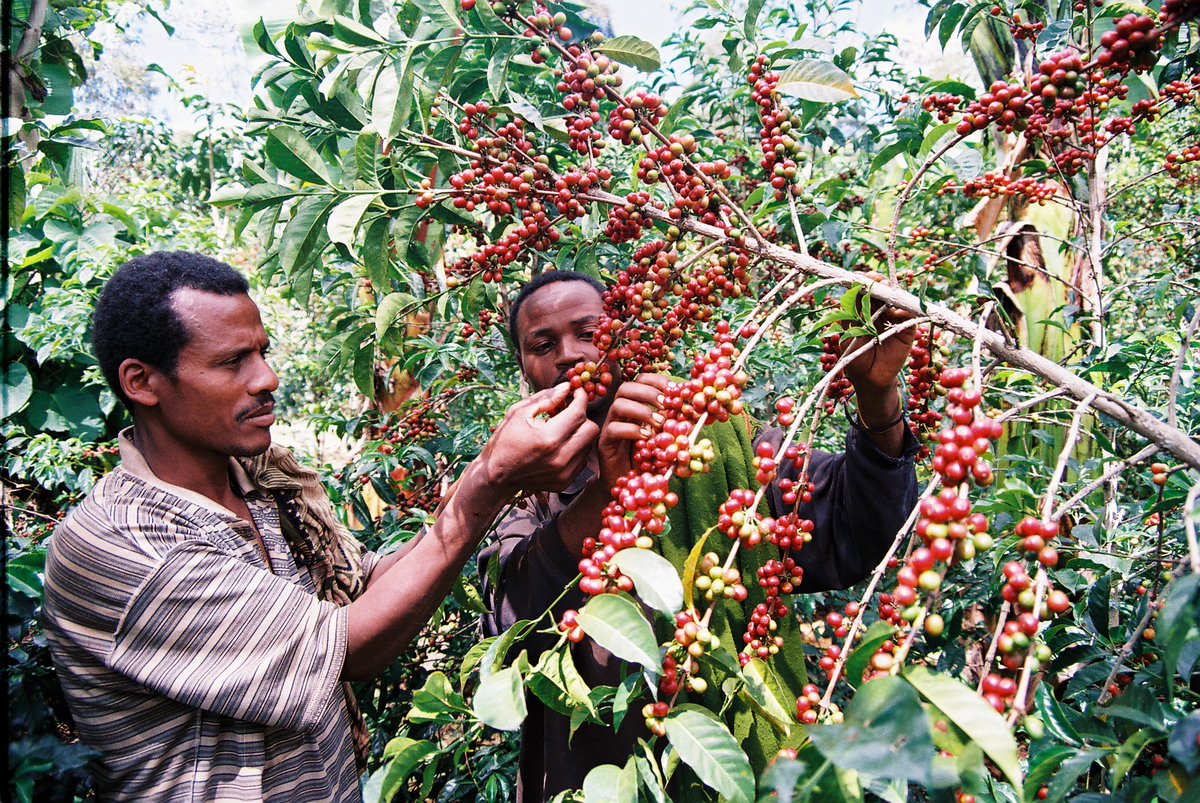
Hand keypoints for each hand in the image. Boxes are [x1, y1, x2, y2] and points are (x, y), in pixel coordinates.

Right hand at [479, 384, 598, 493]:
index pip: (578, 413)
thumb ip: (546, 398)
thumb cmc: (505, 440)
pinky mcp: (564, 482)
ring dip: (579, 433)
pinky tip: (559, 446)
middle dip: (582, 417)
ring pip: (589, 445)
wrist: (496, 476)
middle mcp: (560, 457)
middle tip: (568, 412)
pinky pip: (582, 460)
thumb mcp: (519, 413)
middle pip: (591, 430)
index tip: (578, 392)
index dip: (581, 398)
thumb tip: (567, 387)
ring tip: (561, 430)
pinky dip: (575, 450)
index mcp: (548, 438)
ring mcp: (564, 472)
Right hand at [596, 373, 669, 487]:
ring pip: (618, 404)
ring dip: (642, 411)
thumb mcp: (668, 438)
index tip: (674, 391)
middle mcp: (621, 412)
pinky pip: (613, 429)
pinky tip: (647, 438)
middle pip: (626, 387)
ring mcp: (611, 425)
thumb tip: (697, 410)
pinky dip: (632, 430)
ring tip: (659, 424)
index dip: (657, 381)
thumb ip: (678, 423)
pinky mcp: (605, 443)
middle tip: (666, 405)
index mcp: (636, 405)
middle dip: (649, 392)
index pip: (641, 381)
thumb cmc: (651, 459)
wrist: (631, 484)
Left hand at [842, 280, 916, 396]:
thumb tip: (853, 290)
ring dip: (891, 292)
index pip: (866, 289)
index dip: (864, 281)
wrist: (870, 379)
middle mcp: (880, 309)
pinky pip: (909, 314)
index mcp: (864, 308)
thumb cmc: (855, 356)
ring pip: (896, 298)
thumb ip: (851, 313)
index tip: (860, 277)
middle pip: (882, 289)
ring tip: (885, 291)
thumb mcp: (848, 333)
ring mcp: (895, 317)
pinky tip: (894, 312)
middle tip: (875, 280)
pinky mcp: (908, 328)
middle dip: (878, 282)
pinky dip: (903, 310)